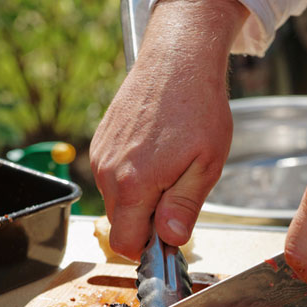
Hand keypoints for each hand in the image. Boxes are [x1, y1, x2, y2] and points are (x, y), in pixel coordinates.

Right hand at [89, 0, 247, 259]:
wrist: (178, 59)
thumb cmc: (198, 109)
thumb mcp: (206, 166)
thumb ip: (184, 208)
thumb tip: (170, 240)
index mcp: (133, 185)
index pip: (125, 244)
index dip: (149, 248)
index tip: (171, 235)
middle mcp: (108, 172)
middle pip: (120, 224)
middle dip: (146, 222)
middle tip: (179, 195)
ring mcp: (101, 155)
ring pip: (116, 200)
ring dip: (141, 198)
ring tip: (171, 168)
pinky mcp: (100, 142)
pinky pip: (112, 177)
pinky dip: (132, 176)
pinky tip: (156, 153)